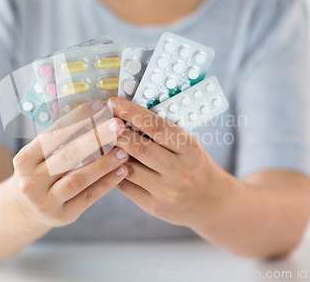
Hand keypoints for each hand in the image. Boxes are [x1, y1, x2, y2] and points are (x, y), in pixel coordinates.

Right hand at [11, 100, 128, 227]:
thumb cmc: (39, 173)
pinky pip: (89, 196)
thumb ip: (60, 139)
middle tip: (117, 125)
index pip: (52, 135)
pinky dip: (107, 182)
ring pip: (79, 178)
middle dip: (95, 138)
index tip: (99, 107)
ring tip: (124, 150)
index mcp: (23, 160)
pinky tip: (122, 170)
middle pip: (67, 156)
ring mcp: (46, 202)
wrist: (26, 210)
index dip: (77, 119)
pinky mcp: (63, 215)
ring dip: (104, 163)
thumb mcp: (38, 156)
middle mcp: (30, 182)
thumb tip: (94, 112)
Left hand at [111, 97, 227, 227]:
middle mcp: (179, 171)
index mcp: (190, 149)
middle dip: (115, 132)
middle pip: (138, 147)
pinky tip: (103, 160)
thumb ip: (163, 133)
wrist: (211, 203)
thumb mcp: (189, 145)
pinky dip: (111, 170)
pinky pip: (125, 185)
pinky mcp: (154, 206)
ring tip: (98, 139)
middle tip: (100, 120)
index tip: (113, 103)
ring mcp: (166, 191)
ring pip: (128, 167)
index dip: (131, 112)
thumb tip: (126, 114)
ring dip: (109, 152)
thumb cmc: (195, 166)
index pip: (156, 126)